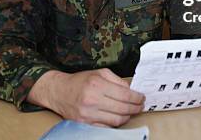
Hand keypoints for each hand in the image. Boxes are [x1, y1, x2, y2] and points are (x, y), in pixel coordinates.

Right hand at [28, 69, 144, 126]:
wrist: (58, 91)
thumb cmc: (79, 81)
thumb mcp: (99, 73)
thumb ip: (116, 80)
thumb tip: (131, 90)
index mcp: (97, 84)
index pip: (125, 95)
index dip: (137, 98)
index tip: (142, 98)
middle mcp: (92, 99)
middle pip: (123, 108)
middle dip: (135, 108)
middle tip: (140, 106)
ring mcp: (88, 114)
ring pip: (116, 120)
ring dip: (127, 117)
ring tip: (131, 112)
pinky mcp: (84, 124)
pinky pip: (106, 127)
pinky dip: (115, 123)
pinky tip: (118, 117)